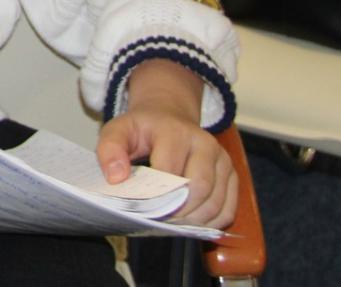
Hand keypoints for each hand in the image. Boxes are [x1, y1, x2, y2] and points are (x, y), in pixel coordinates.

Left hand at [96, 61, 237, 228]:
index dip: (156, 195)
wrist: (168, 116)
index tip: (142, 209)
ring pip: (215, 202)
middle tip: (158, 221)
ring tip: (172, 223)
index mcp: (175, 131)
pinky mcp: (231, 174)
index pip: (170, 171)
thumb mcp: (117, 131)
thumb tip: (116, 178)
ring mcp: (222, 159)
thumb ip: (109, 150)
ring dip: (194, 220)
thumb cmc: (142, 129)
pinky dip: (211, 222)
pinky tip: (191, 222)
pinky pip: (228, 208)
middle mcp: (205, 143)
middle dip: (178, 211)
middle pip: (198, 188)